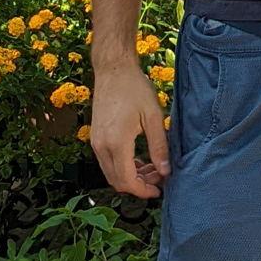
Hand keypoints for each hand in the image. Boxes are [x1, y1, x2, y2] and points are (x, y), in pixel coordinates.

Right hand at [90, 64, 170, 198]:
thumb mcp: (153, 117)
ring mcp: (95, 141)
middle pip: (117, 181)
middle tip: (159, 178)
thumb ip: (159, 146)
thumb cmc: (135, 88)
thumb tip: (165, 171)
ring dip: (131, 176)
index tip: (159, 190)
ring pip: (111, 173)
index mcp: (116, 143)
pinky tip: (139, 159)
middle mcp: (101, 146)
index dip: (143, 191)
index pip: (127, 180)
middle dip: (138, 185)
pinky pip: (107, 161)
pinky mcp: (95, 136)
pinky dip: (122, 166)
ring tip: (153, 169)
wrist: (113, 69)